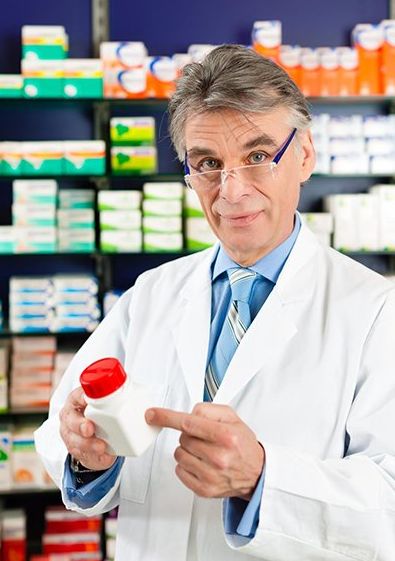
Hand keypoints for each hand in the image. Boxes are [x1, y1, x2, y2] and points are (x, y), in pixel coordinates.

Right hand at [59, 387, 116, 470]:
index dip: (81, 398)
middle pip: (71, 421)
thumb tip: (147, 407)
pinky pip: (85, 456)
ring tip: (101, 446)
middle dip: (80, 425)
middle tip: (90, 429)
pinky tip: (105, 457)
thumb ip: (120, 398)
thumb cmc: (99, 413)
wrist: (92, 435)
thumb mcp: (105, 401)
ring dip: (88, 444)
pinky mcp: (79, 452)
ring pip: (75, 441)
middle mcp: (71, 417)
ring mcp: (72, 435)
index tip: (87, 401)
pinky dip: (96, 457)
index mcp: (77, 400)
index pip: (77, 396)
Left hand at [145, 403, 264, 499]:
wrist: (257, 473)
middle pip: (183, 438)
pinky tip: (201, 463)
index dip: (166, 417)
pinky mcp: (204, 489)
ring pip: (179, 454)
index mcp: (226, 435)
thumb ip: (209, 409)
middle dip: (190, 435)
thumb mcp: (232, 417)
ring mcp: (210, 475)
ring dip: (187, 450)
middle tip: (205, 439)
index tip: (152, 414)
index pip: (188, 422)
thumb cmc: (243, 444)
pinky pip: (180, 470)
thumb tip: (188, 413)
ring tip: (204, 451)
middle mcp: (219, 456)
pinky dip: (186, 465)